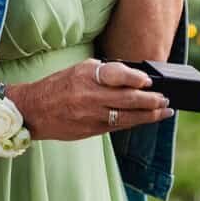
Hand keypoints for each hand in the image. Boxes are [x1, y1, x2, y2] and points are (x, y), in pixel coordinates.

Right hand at [5, 59, 172, 140]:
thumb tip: (134, 77)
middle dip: (151, 100)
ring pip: (127, 117)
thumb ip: (105, 72)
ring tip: (164, 111)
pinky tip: (145, 119)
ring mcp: (91, 115)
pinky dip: (134, 122)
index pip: (116, 74)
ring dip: (149, 115)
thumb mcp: (79, 70)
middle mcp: (89, 95)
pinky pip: (118, 127)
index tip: (149, 81)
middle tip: (165, 99)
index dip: (135, 78)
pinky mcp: (91, 130)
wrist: (34, 110)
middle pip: (128, 99)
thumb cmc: (59, 86)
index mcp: (86, 75)